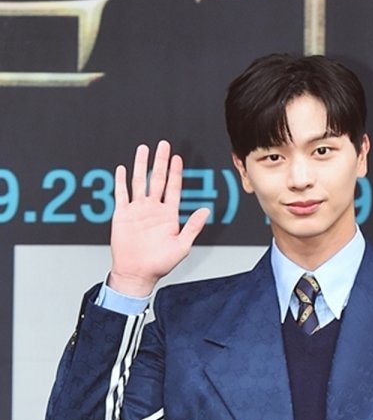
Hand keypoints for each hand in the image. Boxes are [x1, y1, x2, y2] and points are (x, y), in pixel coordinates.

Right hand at [109, 140, 210, 296]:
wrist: (137, 273)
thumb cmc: (160, 264)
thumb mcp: (182, 246)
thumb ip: (192, 227)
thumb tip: (205, 210)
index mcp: (168, 216)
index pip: (173, 188)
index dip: (175, 173)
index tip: (178, 158)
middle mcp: (153, 210)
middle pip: (157, 179)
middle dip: (160, 162)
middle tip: (163, 145)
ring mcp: (137, 210)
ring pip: (139, 181)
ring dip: (140, 165)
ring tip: (143, 149)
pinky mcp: (122, 214)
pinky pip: (121, 194)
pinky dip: (120, 181)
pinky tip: (122, 169)